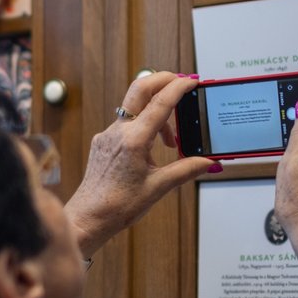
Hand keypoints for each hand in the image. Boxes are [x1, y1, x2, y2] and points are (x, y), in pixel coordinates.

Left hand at [65, 71, 214, 256]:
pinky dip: (143, 126)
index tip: (192, 80)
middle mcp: (117, 132)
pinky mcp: (102, 141)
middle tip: (182, 83)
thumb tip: (209, 162)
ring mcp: (107, 135)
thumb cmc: (118, 206)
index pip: (160, 103)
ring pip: (135, 108)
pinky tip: (151, 148)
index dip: (179, 87)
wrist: (88, 217)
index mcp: (133, 141)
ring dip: (157, 113)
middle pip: (140, 89)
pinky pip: (126, 123)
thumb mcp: (158, 187)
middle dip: (163, 80)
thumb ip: (186, 170)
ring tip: (171, 141)